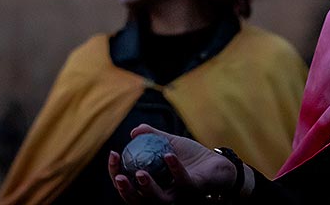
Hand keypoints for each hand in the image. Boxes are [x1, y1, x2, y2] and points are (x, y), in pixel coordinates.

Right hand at [108, 124, 236, 203]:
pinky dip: (175, 169)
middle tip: (119, 176)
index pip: (128, 185)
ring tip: (140, 173)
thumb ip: (152, 137)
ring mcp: (178, 197)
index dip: (115, 173)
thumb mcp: (169, 144)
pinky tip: (169, 155)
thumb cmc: (191, 157)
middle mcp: (162, 196)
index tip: (112, 155)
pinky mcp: (194, 192)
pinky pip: (183, 182)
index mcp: (152, 187)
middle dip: (125, 190)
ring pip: (158, 200)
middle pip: (136, 200)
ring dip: (147, 188)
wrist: (217, 162)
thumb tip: (134, 131)